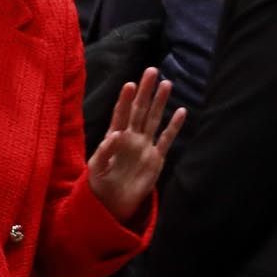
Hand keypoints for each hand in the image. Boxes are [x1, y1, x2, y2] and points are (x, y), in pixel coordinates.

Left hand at [88, 67, 185, 221]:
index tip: (129, 84)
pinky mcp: (156, 159)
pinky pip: (166, 139)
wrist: (112, 204)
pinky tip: (181, 111)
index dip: (124, 99)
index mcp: (114, 138)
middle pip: (140, 110)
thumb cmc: (99, 185)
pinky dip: (174, 126)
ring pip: (154, 120)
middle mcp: (131, 138)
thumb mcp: (96, 169)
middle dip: (145, 91)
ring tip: (167, 84)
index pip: (120, 114)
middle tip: (151, 71)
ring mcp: (144, 146)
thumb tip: (114, 134)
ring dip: (160, 102)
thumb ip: (103, 151)